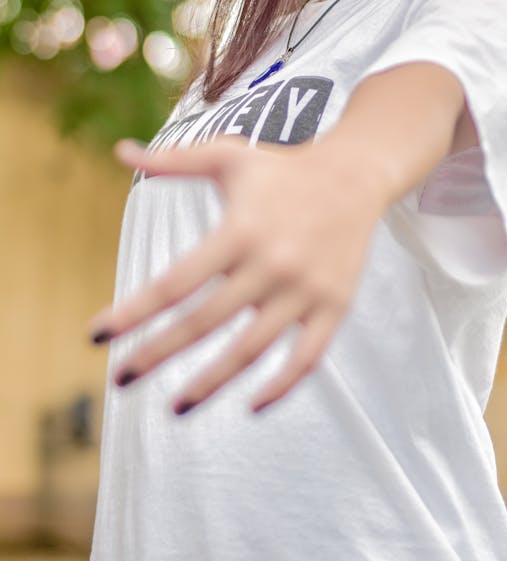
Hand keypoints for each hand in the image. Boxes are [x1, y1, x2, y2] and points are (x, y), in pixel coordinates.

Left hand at [88, 136, 384, 413]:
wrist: (356, 174)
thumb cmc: (282, 168)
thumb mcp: (227, 157)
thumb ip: (173, 161)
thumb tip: (119, 152)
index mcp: (239, 231)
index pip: (175, 283)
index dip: (132, 313)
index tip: (96, 335)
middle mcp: (271, 264)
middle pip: (203, 323)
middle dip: (155, 355)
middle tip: (120, 379)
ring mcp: (305, 290)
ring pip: (250, 350)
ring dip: (210, 384)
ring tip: (175, 408)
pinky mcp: (334, 306)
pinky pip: (307, 359)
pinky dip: (281, 387)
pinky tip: (251, 405)